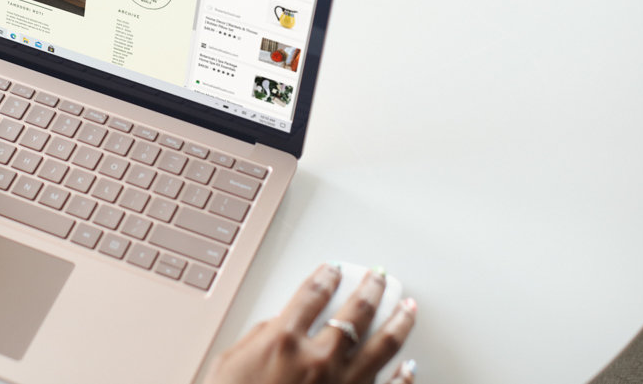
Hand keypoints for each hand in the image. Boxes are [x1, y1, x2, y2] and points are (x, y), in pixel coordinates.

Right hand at [203, 263, 416, 383]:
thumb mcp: (232, 362)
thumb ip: (261, 336)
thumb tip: (280, 323)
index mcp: (284, 340)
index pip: (313, 294)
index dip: (326, 276)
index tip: (334, 269)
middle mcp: (319, 359)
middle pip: (355, 311)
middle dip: (371, 288)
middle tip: (379, 277)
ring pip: (384, 345)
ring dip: (400, 321)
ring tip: (409, 307)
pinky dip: (404, 377)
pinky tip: (410, 366)